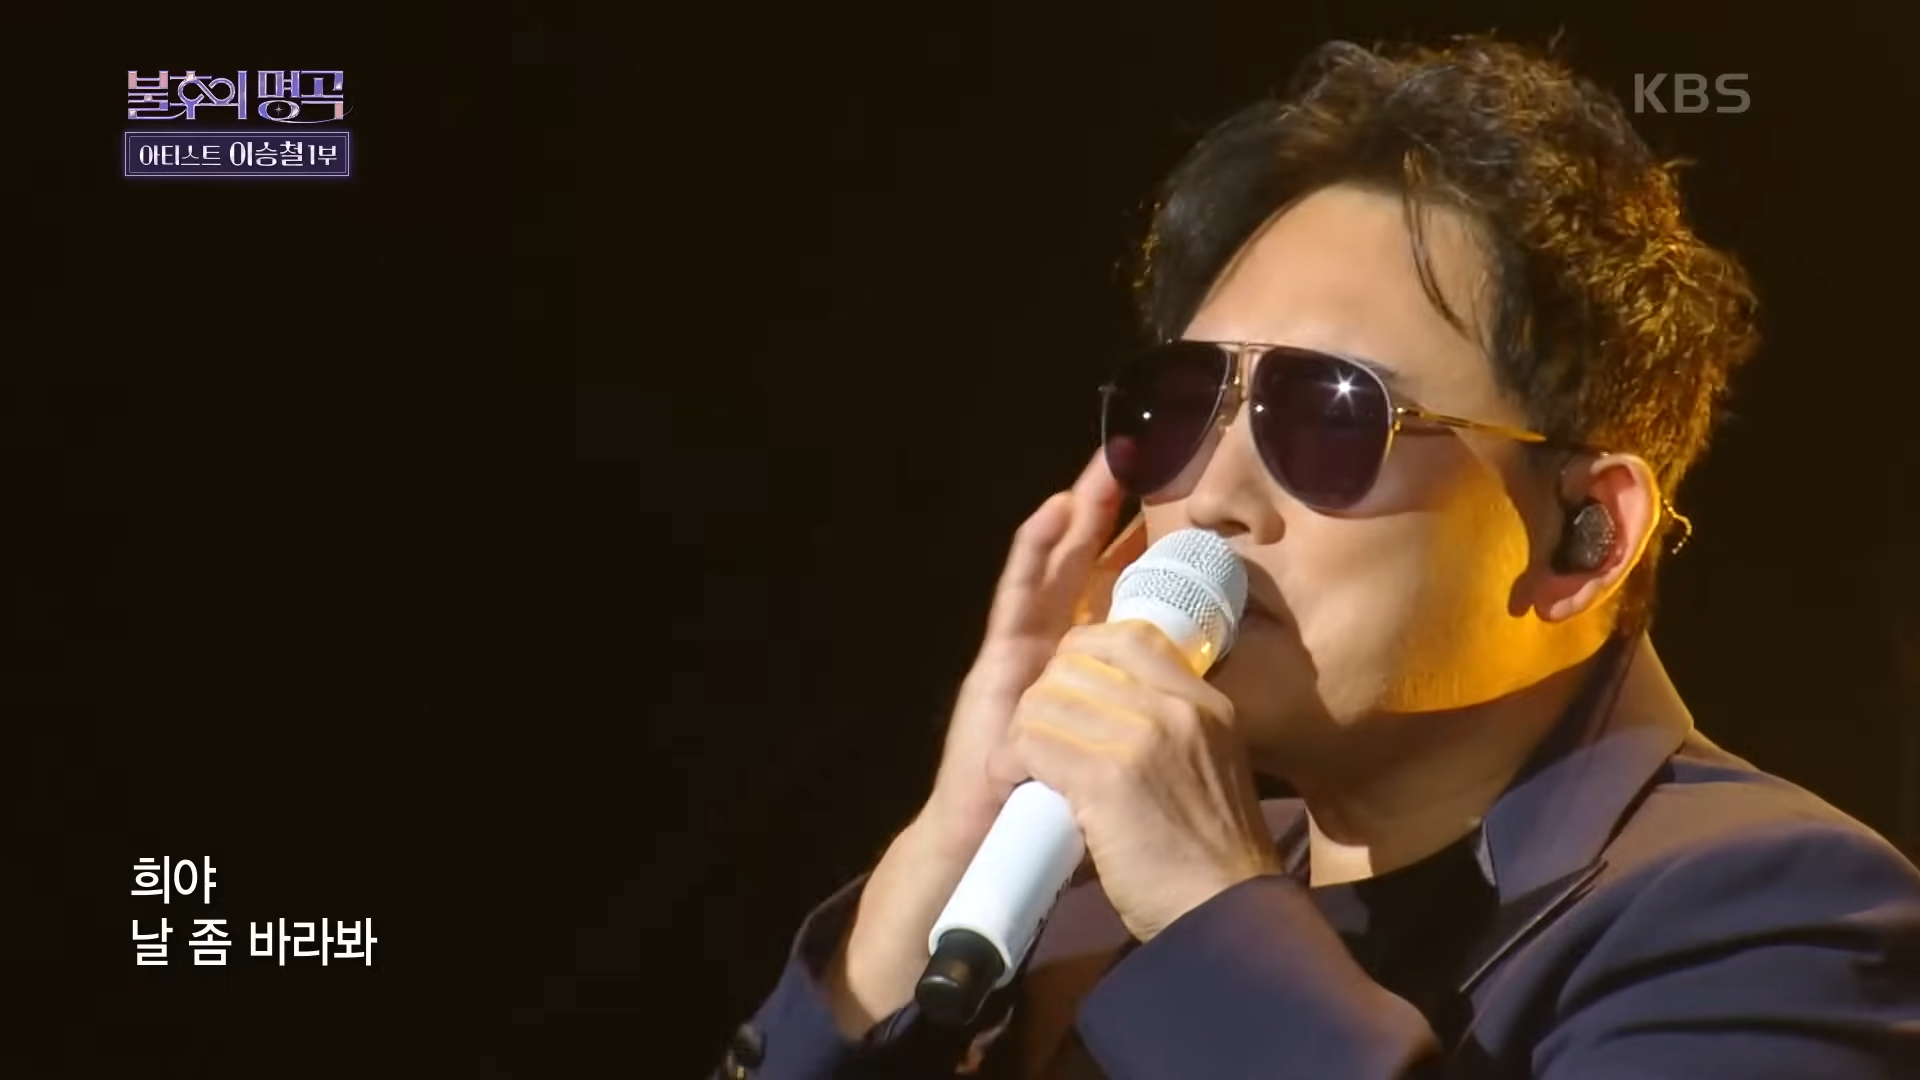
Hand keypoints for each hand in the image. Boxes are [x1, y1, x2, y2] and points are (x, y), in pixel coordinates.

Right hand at [823, 451, 1145, 1036]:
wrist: (997, 849)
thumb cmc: (1063, 810)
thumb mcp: (1119, 753)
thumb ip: (1143, 717)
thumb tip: (1205, 695)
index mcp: (1089, 666)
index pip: (1121, 594)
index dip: (1144, 550)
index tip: (1180, 506)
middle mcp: (1053, 648)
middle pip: (1086, 566)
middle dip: (1109, 512)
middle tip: (1138, 454)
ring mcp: (1022, 650)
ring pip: (1053, 568)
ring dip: (1075, 514)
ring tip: (1101, 465)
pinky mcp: (997, 660)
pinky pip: (1019, 595)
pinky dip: (1035, 550)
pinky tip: (1054, 510)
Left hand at [989, 620, 1280, 942]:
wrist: (1226, 914)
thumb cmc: (1211, 856)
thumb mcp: (1208, 766)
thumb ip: (1168, 729)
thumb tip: (1102, 709)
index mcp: (1202, 701)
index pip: (1125, 636)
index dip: (1079, 658)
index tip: (1067, 698)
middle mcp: (1175, 707)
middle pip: (1074, 663)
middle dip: (1044, 698)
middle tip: (1040, 741)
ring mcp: (1141, 736)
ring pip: (1044, 701)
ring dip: (1023, 735)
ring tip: (1026, 768)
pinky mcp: (1106, 776)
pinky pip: (1031, 745)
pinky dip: (1011, 764)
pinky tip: (1016, 784)